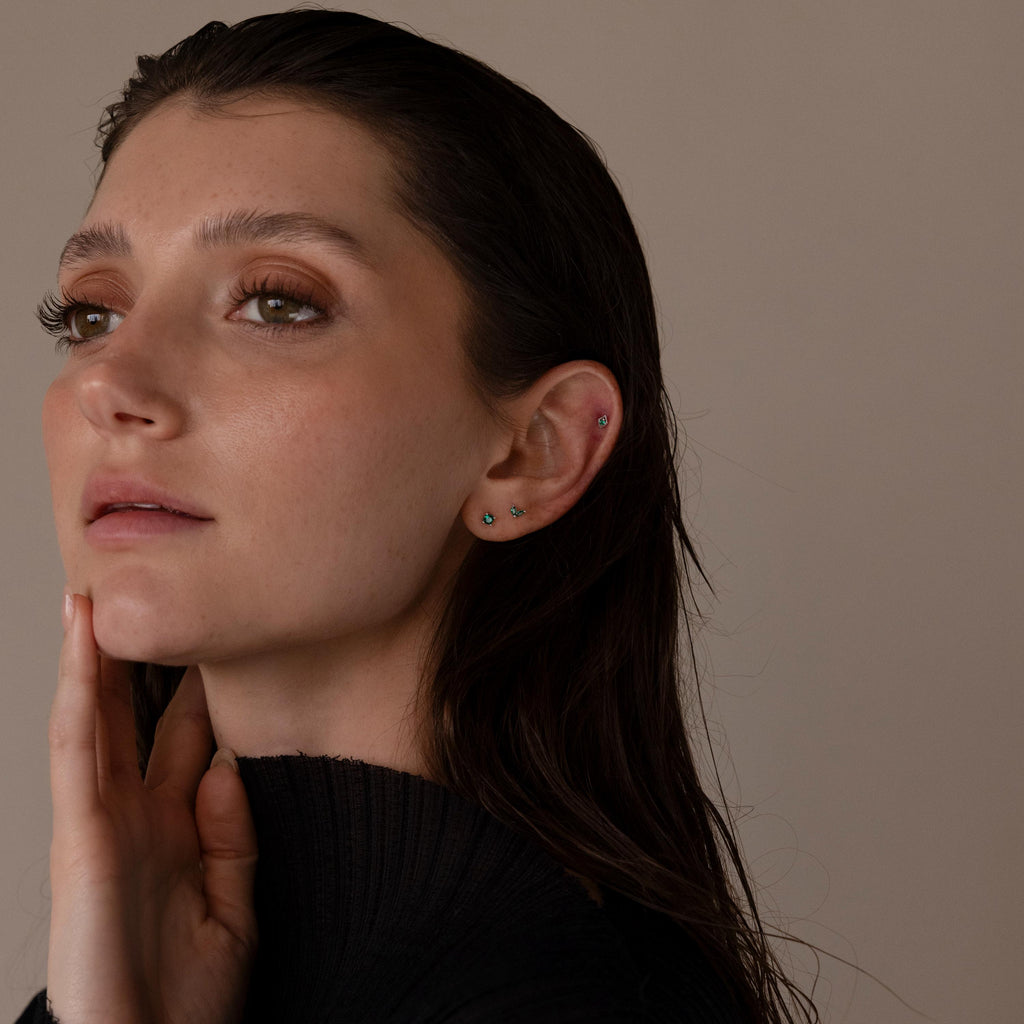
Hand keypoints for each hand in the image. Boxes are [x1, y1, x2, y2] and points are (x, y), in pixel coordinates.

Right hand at [46, 593, 257, 1023]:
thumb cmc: (190, 1000)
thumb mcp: (233, 908)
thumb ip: (231, 837)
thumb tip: (225, 764)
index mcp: (175, 830)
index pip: (184, 738)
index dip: (194, 685)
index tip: (215, 632)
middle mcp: (136, 818)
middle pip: (133, 719)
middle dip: (135, 659)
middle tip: (144, 593)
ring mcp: (102, 827)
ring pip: (95, 724)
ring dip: (92, 662)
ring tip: (94, 600)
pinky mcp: (81, 844)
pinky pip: (78, 759)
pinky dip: (78, 704)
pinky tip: (83, 656)